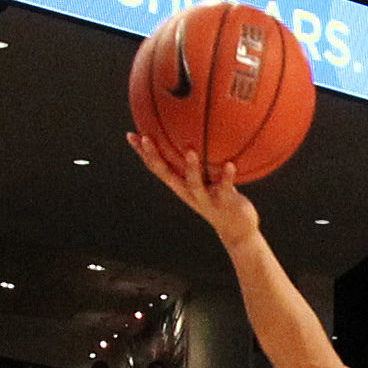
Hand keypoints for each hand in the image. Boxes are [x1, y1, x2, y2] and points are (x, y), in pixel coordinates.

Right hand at [127, 137, 260, 253]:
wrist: (236, 232)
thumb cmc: (219, 198)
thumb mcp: (206, 180)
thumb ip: (199, 163)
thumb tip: (196, 137)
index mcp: (182, 185)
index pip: (157, 168)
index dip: (143, 153)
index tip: (131, 135)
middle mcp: (189, 193)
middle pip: (167, 175)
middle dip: (154, 157)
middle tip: (147, 138)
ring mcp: (206, 200)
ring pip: (195, 184)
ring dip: (191, 169)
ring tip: (189, 151)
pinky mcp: (225, 204)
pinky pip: (226, 189)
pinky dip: (227, 177)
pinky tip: (230, 164)